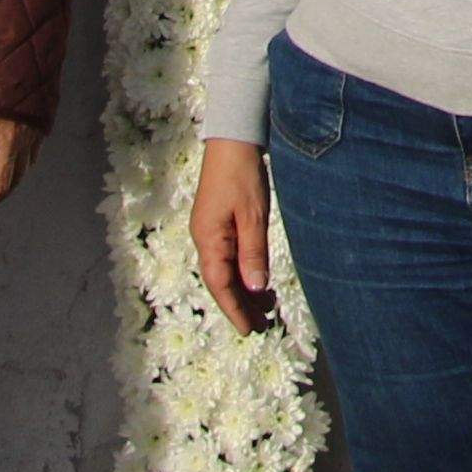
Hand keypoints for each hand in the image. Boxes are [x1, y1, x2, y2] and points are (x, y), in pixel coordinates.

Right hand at [190, 138, 280, 334]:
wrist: (233, 141)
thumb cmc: (242, 175)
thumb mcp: (253, 216)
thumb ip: (253, 253)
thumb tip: (255, 288)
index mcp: (208, 239)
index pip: (220, 285)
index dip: (235, 309)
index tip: (250, 330)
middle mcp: (205, 239)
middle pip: (221, 282)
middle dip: (241, 305)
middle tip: (264, 326)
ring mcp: (210, 232)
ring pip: (226, 271)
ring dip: (244, 291)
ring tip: (267, 308)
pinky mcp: (219, 225)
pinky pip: (229, 258)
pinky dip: (244, 273)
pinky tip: (259, 282)